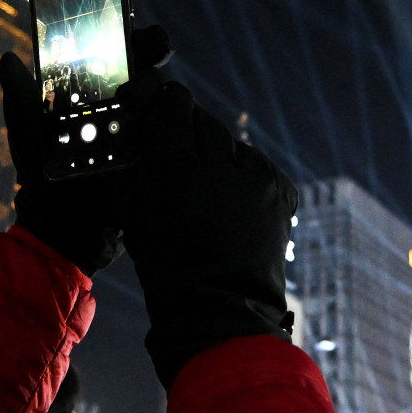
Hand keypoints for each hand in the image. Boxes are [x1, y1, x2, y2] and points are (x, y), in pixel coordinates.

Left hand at [0, 27, 171, 274]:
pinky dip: (176, 123)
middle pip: (140, 68)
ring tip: (164, 86)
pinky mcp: (156, 158)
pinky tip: (179, 119)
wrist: (67, 235)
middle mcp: (115, 108)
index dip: (122, 36)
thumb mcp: (30, 142)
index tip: (131, 27)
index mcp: (85, 98)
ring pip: (160, 98)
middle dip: (153, 52)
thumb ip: (21, 103)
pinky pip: (171, 133)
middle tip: (160, 47)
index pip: (108, 55)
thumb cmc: (42, 185)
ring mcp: (138, 132)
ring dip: (166, 88)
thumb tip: (9, 58)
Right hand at [113, 72, 297, 388]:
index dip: (161, 106)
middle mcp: (219, 161)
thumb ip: (130, 163)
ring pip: (231, 145)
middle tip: (178, 163)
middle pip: (203, 121)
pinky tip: (232, 208)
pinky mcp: (281, 188)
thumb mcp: (133, 211)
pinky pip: (256, 168)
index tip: (155, 115)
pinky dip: (243, 180)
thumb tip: (130, 128)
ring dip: (217, 160)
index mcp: (175, 163)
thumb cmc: (166, 264)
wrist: (221, 309)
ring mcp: (256, 175)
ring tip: (207, 195)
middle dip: (188, 136)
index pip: (173, 103)